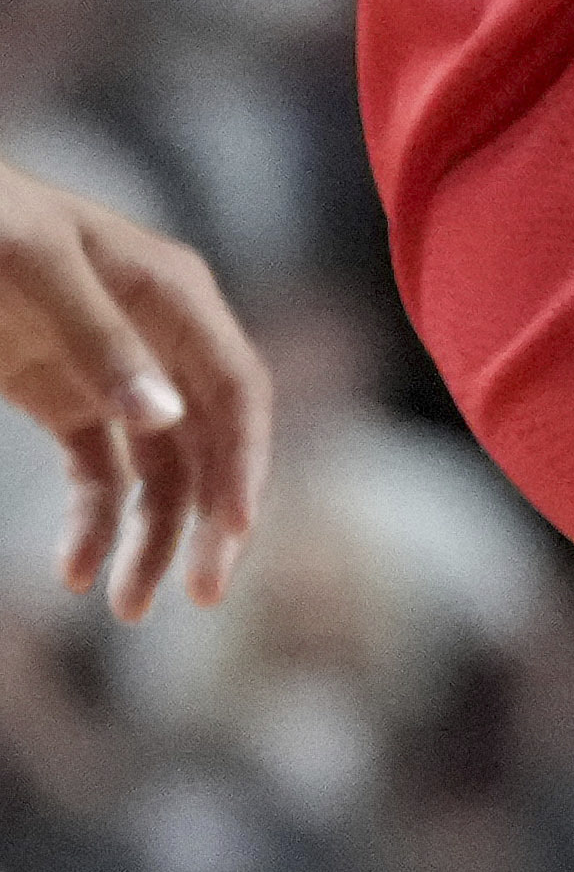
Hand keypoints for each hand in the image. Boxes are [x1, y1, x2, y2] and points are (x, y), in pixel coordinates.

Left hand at [0, 166, 265, 619]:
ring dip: (152, 537)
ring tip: (126, 607)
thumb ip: (99, 339)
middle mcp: (160, 335)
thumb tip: (164, 421)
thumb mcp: (32, 265)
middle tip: (199, 597)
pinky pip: (101, 469)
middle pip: (208, 440)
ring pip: (160, 466)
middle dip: (207, 520)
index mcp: (174, 291)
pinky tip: (74, 567)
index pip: (236, 388)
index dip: (245, 460)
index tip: (237, 531)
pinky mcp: (65, 394)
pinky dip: (95, 521)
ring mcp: (113, 368)